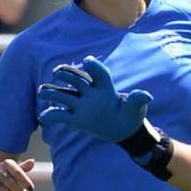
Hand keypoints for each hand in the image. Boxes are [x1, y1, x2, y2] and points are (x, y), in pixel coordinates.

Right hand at [35, 56, 152, 142]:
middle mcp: (91, 92)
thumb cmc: (131, 115)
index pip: (99, 73)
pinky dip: (51, 115)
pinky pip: (61, 115)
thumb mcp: (136, 108)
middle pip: (76, 78)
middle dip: (66, 74)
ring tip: (43, 92)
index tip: (87, 61)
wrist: (124, 129)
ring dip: (52, 91)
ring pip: (63, 93)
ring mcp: (82, 104)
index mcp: (106, 87)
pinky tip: (43, 116)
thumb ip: (137, 100)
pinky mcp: (76, 118)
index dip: (93, 66)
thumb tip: (147, 95)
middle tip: (57, 73)